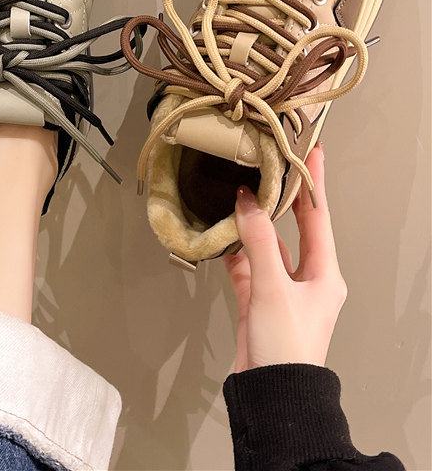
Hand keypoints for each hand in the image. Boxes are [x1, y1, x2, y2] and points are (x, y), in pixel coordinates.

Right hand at [224, 144, 347, 370]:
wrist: (272, 394)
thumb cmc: (286, 346)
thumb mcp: (273, 288)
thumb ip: (259, 242)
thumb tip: (247, 203)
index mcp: (324, 274)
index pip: (319, 217)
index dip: (315, 183)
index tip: (312, 152)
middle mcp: (307, 278)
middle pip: (295, 227)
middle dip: (284, 197)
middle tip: (274, 165)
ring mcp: (281, 289)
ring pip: (267, 245)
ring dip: (253, 224)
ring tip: (240, 194)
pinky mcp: (258, 301)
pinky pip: (246, 266)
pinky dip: (234, 251)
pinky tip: (221, 235)